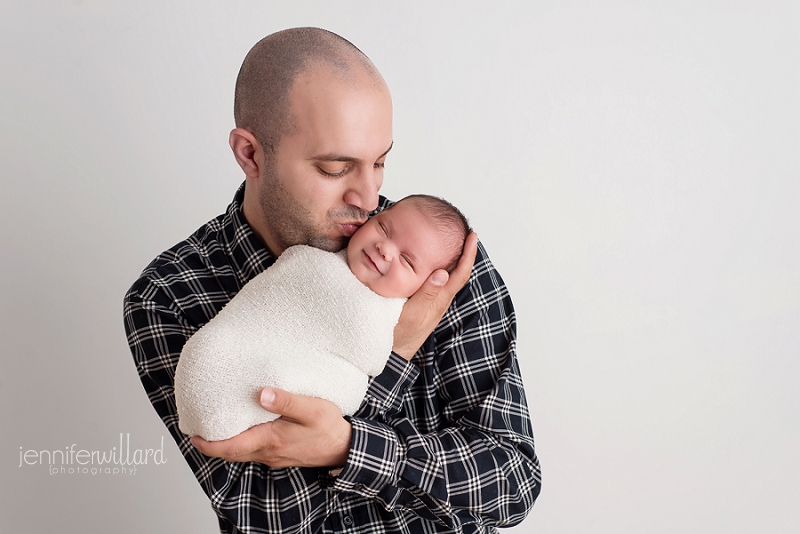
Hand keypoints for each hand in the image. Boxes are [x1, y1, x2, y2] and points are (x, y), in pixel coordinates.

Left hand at [190, 388, 351, 468]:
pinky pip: (253, 452)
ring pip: (241, 454)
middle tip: (197, 430)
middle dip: (212, 444)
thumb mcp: (312, 409)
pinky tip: (242, 431)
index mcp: (271, 440)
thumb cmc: (329, 427)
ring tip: (216, 428)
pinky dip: (241, 444)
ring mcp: (274, 456)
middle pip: (231, 453)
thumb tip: (262, 394)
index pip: (231, 447)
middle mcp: (268, 452)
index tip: (194, 435)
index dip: (209, 444)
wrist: (344, 447)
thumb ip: (288, 401)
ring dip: (226, 445)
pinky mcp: (280, 455)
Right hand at [392, 233, 477, 359]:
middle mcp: (440, 301)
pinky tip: (432, 264)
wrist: (391, 355)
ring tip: (452, 243)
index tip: (473, 237)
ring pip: (448, 278)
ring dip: (452, 260)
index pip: (459, 274)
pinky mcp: (425, 306)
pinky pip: (437, 283)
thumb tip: (443, 273)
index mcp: (439, 300)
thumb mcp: (411, 314)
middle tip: (464, 233)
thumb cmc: (398, 336)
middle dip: (463, 253)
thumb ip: (427, 294)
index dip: (469, 255)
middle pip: (457, 273)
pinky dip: (440, 269)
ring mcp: (433, 304)